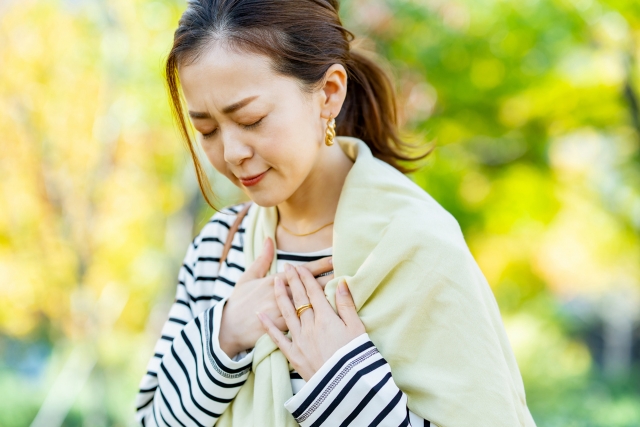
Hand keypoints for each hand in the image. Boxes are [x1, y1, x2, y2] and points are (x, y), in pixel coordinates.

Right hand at [219, 238, 333, 356]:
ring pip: (310, 304)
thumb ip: (262, 258)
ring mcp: (283, 313)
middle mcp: (281, 296)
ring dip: (327, 299)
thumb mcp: (248, 277)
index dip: (320, 265)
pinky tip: (330, 317)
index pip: (303, 271)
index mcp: (275, 281)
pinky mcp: (283, 329)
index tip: (336, 258)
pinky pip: (304, 323)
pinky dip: (317, 320)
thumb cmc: (239, 302)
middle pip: (311, 287)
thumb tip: (268, 239)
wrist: (228, 328)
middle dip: (330, 280)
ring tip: (343, 294)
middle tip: (348, 273)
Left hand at [257, 263, 365, 380]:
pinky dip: (268, 326)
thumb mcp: (358, 329)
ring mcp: (300, 340)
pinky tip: (260, 315)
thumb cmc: (357, 358)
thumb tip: (341, 282)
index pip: (313, 293)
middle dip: (292, 281)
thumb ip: (347, 305)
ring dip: (280, 295)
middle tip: (286, 267)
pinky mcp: (294, 355)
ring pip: (287, 313)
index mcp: (327, 318)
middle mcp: (310, 326)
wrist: (346, 388)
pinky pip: (278, 338)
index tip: (299, 267)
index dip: (306, 278)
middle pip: (299, 299)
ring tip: (275, 281)